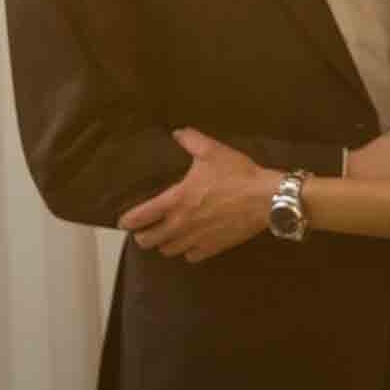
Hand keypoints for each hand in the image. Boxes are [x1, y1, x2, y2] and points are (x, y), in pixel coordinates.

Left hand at [117, 128, 273, 262]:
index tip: (123, 221)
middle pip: (149, 241)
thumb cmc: (237, 174)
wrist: (266, 198)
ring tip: (166, 237)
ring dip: (164, 245)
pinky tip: (190, 243)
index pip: (140, 217)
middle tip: (144, 230)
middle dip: (143, 236)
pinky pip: (191, 257)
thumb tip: (177, 132)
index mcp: (176, 200)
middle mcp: (181, 224)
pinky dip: (187, 251)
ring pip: (168, 251)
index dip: (127, 220)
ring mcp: (196, 239)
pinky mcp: (213, 247)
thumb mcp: (213, 151)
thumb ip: (191, 140)